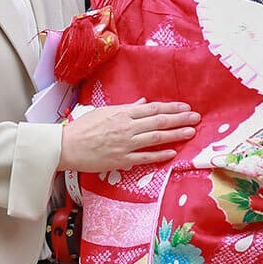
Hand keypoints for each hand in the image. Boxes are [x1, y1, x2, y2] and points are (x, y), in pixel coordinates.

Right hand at [59, 99, 199, 171]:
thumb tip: (142, 103)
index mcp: (122, 113)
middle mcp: (127, 127)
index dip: (171, 108)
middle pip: (159, 122)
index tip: (185, 107)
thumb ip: (126, 108)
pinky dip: (160, 154)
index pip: (153, 109)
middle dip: (180, 119)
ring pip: (156, 138)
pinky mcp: (122, 160)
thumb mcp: (104, 111)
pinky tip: (173, 152)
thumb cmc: (83, 128)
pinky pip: (145, 157)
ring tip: (191, 132)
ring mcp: (126, 144)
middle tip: (196, 118)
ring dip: (176, 135)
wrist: (66, 146)